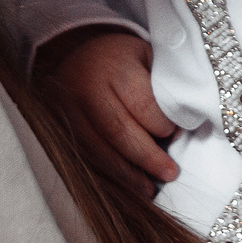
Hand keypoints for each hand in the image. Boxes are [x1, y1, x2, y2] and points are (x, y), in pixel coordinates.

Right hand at [38, 28, 181, 195]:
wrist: (72, 52)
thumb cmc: (120, 58)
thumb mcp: (146, 56)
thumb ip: (164, 85)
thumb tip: (184, 124)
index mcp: (113, 66)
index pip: (142, 103)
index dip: (162, 125)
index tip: (177, 134)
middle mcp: (85, 88)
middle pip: (117, 131)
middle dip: (147, 157)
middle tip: (169, 173)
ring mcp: (66, 111)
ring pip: (97, 150)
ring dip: (125, 174)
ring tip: (148, 189)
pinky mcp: (57, 129)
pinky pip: (83, 157)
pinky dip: (106, 174)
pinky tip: (125, 183)